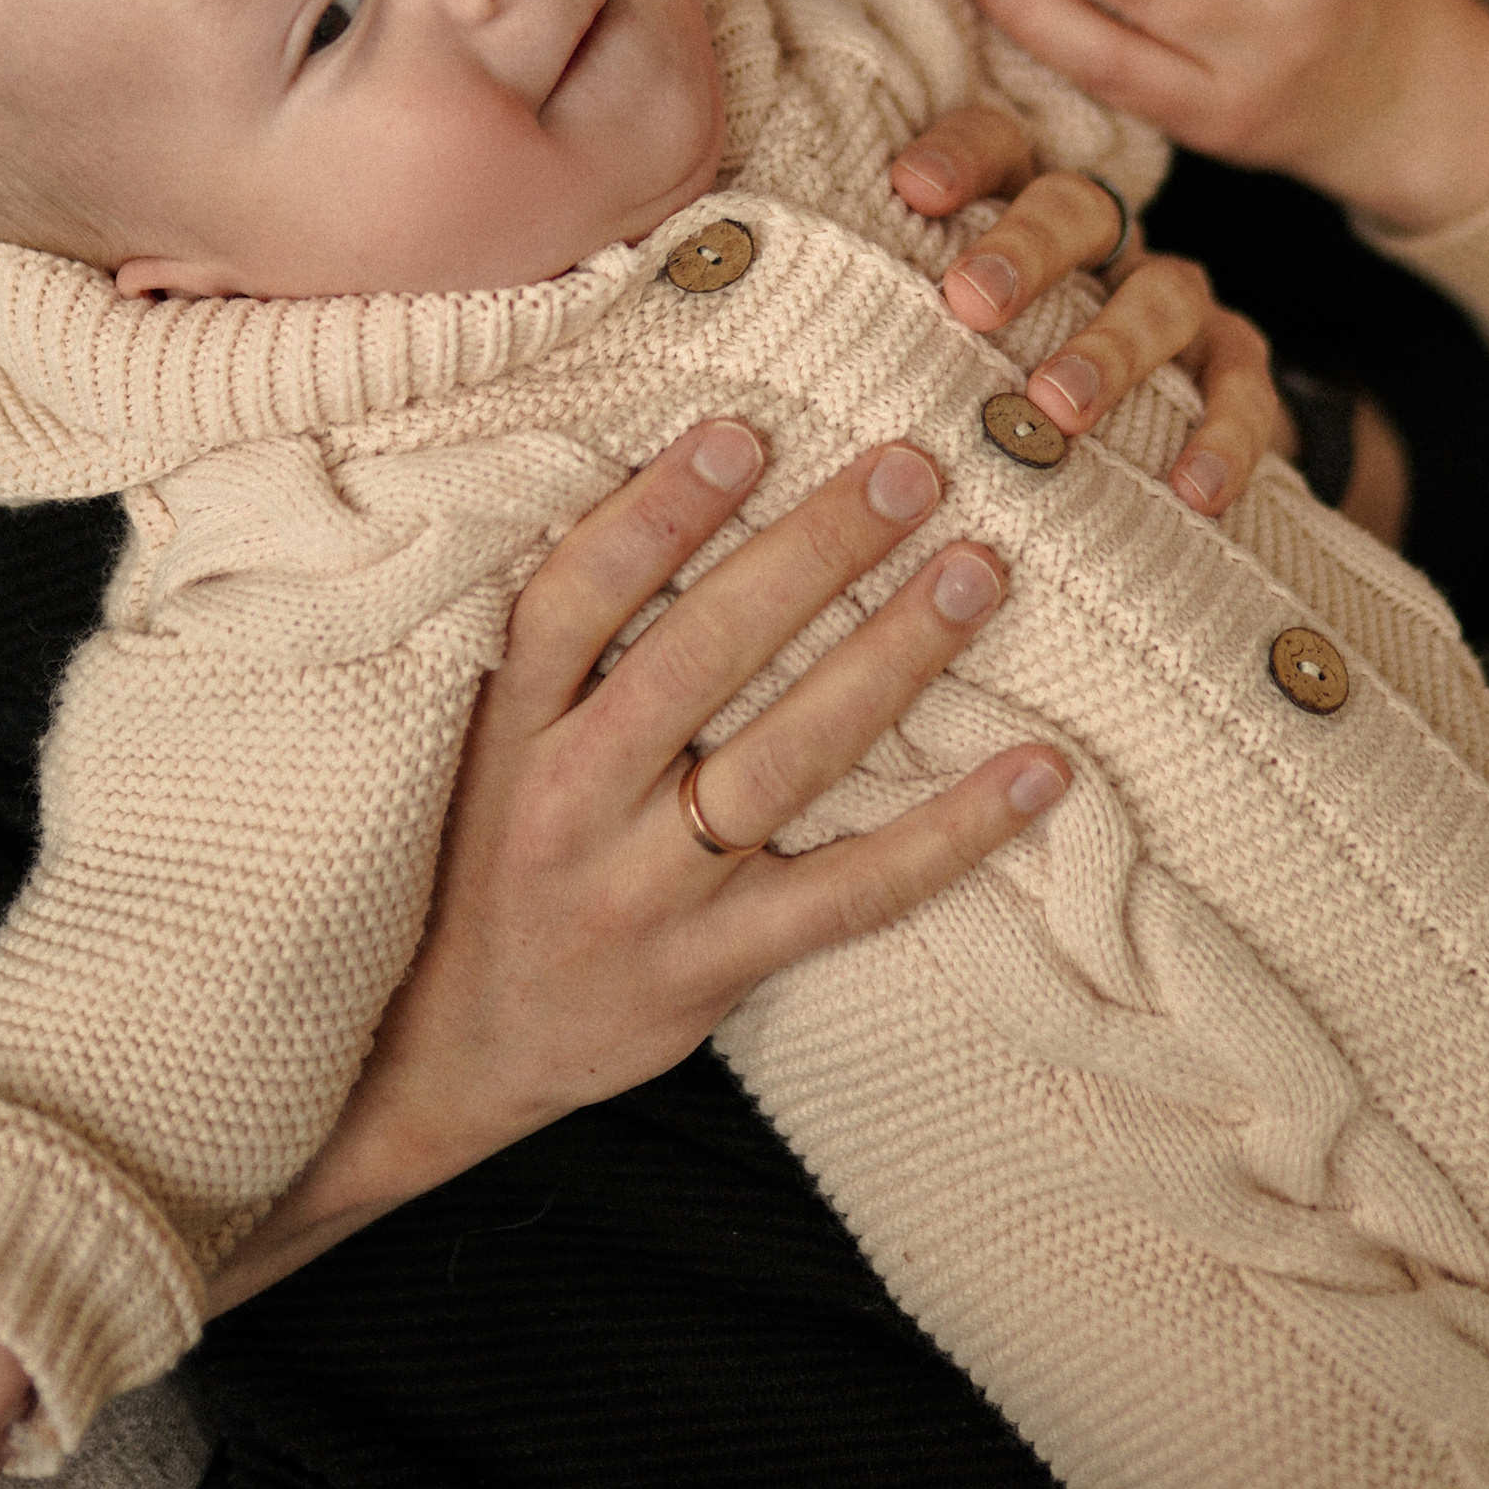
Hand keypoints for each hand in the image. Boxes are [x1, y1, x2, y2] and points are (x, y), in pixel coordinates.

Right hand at [204, 421, 1067, 1310]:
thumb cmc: (490, 855)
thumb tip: (689, 475)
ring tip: (977, 573)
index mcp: (512, 729)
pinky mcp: (713, 968)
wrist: (451, 1055)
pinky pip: (850, 893)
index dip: (656, 514)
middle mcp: (570, 803)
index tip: (743, 433)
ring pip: (784, 759)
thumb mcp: (490, 742)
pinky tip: (1037, 772)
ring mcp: (643, 892)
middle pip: (698, 658)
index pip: (573, 600)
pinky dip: (952, 833)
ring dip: (891, 659)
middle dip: (812, 554)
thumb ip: (571, 642)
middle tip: (911, 469)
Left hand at [888, 98, 1282, 521]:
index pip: (999, 146)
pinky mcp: (1234, 364)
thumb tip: (722, 283)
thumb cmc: (988, 374)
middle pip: (1075, 208)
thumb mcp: (927, 327)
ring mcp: (1176, 298)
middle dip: (1024, 250)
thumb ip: (854, 306)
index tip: (911, 190)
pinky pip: (1244, 387)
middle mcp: (1104, 242)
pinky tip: (1192, 488)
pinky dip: (1224, 434)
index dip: (960, 157)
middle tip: (969, 305)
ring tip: (1057, 409)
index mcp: (1022, 208)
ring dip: (1110, 348)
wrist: (1141, 443)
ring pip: (1159, 295)